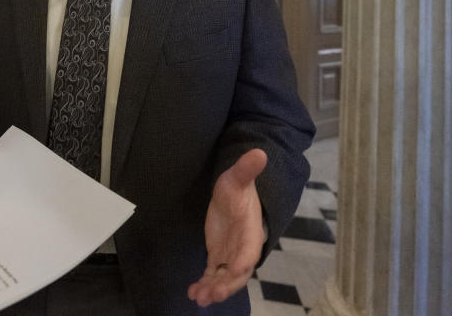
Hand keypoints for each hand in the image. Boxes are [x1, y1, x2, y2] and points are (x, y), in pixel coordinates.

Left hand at [187, 148, 267, 306]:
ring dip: (213, 289)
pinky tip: (192, 292)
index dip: (242, 261)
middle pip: (238, 273)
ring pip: (224, 278)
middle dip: (226, 285)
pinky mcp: (218, 257)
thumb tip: (258, 153)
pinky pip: (212, 274)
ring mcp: (230, 255)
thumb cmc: (238, 187)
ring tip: (198, 297)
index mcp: (250, 232)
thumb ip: (246, 170)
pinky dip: (204, 284)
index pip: (249, 250)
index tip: (233, 270)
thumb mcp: (237, 177)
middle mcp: (242, 248)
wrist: (234, 196)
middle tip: (211, 294)